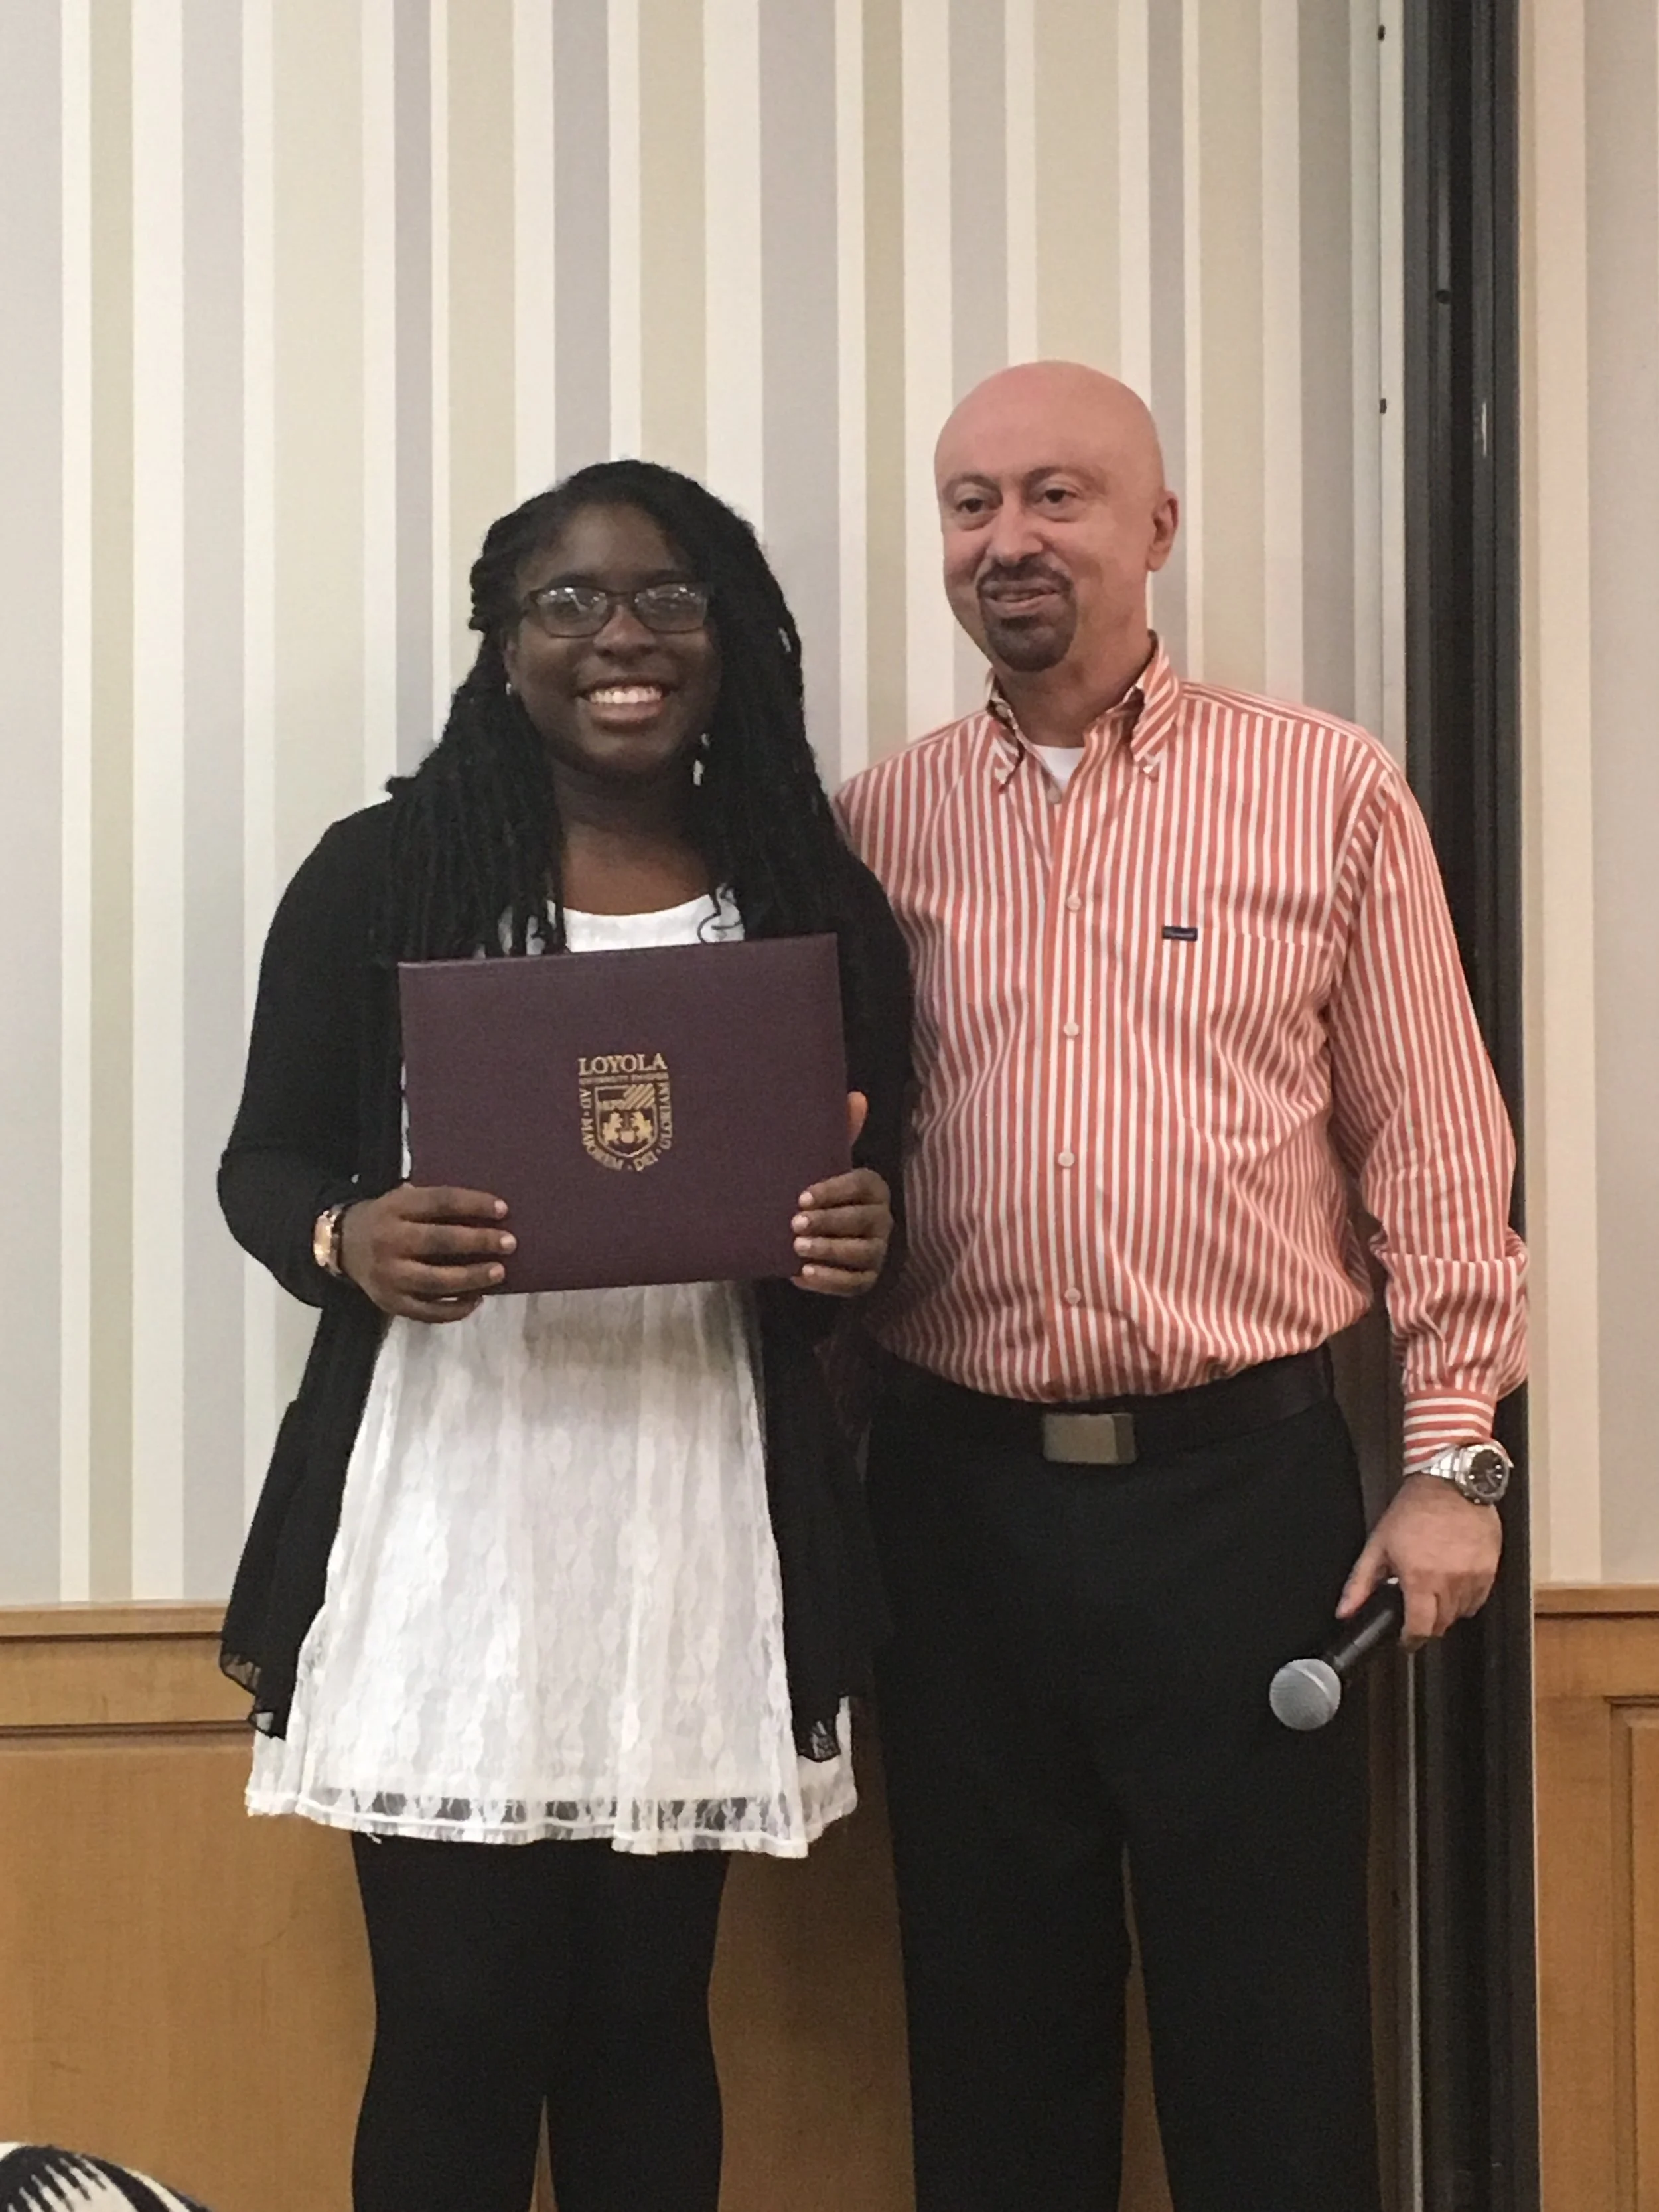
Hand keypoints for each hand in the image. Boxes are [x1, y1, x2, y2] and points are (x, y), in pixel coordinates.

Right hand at [338, 1185, 514, 1322]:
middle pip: (440, 1241)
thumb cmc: (387, 1219)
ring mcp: (389, 1275)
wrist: (341, 1245)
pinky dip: (455, 1309)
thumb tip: (488, 1211)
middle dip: (479, 1242)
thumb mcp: (402, 1199)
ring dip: (472, 1278)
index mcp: (395, 1208)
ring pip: (436, 1281)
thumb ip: (435, 1204)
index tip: (503, 1209)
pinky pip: (428, 1311)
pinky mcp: (390, 1302)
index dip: (473, 1204)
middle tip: (509, 1242)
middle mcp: (389, 1241)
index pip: (440, 1202)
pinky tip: (477, 1299)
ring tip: (499, 1272)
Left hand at [791, 1092, 892, 1297]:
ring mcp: (877, 1251)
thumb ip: (839, 1133)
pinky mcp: (867, 1278)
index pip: (861, 1186)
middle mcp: (882, 1219)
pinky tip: (804, 1274)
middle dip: (829, 1223)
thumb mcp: (824, 1163)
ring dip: (828, 1252)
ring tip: (797, 1248)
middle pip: (862, 1221)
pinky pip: (854, 1283)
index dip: (833, 1191)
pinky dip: (829, 1280)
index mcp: (874, 1187)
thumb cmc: (819, 1193)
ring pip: (860, 1253)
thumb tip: (855, 1097)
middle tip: (795, 1224)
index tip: (801, 1197)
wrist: (813, 1231)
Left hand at [1336, 1473, 1502, 1648]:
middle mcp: (1449, 1582)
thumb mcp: (1378, 1544)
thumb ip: (1360, 1583)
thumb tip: (1346, 1610)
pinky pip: (1478, 1600)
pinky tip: (1452, 1581)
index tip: (1405, 1639)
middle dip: (1426, 1623)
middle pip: (1441, 1625)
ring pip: (1460, 1614)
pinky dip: (1465, 1599)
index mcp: (1420, 1578)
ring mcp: (1473, 1577)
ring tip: (1433, 1588)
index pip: (1420, 1629)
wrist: (1450, 1484)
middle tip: (1415, 1608)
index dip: (1410, 1640)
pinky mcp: (1490, 1571)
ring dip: (1445, 1610)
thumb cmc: (1415, 1510)